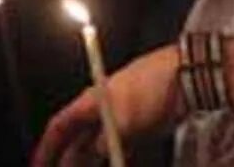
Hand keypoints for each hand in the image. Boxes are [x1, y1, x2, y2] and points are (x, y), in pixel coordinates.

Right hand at [34, 45, 181, 165]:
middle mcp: (101, 109)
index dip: (47, 147)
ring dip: (90, 163)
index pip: (60, 126)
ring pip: (97, 148)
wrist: (186, 76)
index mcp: (90, 100)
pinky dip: (115, 159)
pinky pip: (119, 149)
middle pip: (77, 141)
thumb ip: (104, 141)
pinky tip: (117, 164)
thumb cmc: (151, 89)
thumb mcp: (124, 118)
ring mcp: (120, 118)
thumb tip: (95, 154)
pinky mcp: (139, 128)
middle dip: (68, 161)